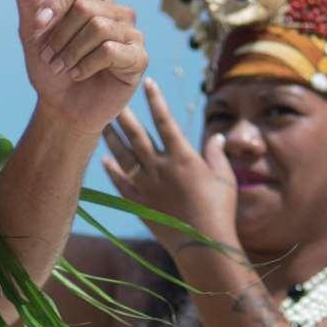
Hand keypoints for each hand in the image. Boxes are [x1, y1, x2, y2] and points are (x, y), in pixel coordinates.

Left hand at [9, 0, 147, 132]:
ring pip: (98, 28)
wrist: (62, 108)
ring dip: (70, 53)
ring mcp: (132, 34)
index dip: (56, 3)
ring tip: (64, 68)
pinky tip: (80, 75)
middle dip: (59, 37)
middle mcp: (118, 12)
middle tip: (52, 58)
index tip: (37, 26)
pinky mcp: (139, 57)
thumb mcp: (33, 31)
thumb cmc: (50, 68)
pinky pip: (110, 51)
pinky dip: (86, 66)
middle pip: (85, 8)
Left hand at [100, 81, 237, 265]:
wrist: (202, 243)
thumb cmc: (220, 210)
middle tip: (111, 101)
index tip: (147, 83)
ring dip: (113, 140)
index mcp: (184, 158)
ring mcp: (147, 186)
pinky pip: (121, 183)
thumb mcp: (224, 178)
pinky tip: (103, 160)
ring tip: (102, 125)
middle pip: (138, 136)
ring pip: (124, 157)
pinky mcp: (138, 203)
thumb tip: (217, 137)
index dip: (156, 101)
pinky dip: (111, 170)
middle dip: (125, 117)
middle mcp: (161, 168)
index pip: (166, 122)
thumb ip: (217, 155)